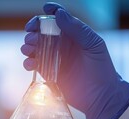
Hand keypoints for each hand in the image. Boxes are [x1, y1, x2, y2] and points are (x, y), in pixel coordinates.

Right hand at [21, 2, 128, 118]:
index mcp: (73, 34)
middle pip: (41, 33)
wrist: (100, 96)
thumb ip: (77, 29)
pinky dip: (28, 63)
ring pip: (34, 48)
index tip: (43, 11)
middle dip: (33, 32)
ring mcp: (53, 59)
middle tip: (31, 38)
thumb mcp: (93, 45)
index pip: (57, 19)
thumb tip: (59, 14)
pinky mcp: (47, 73)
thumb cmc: (101, 69)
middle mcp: (61, 45)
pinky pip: (33, 64)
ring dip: (28, 47)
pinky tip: (31, 64)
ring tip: (29, 50)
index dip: (48, 13)